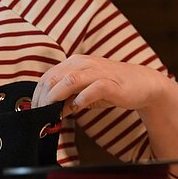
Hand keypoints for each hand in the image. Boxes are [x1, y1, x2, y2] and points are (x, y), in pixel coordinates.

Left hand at [32, 54, 168, 116]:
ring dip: (56, 98)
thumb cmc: (111, 87)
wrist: (143, 84)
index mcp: (74, 63)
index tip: (34, 110)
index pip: (47, 77)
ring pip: (68, 80)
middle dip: (43, 99)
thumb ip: (67, 99)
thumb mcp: (84, 92)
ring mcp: (97, 72)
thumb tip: (50, 111)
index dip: (37, 94)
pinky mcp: (110, 83)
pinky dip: (81, 99)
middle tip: (40, 115)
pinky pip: (92, 89)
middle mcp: (83, 64)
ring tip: (51, 112)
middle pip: (53, 78)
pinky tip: (76, 108)